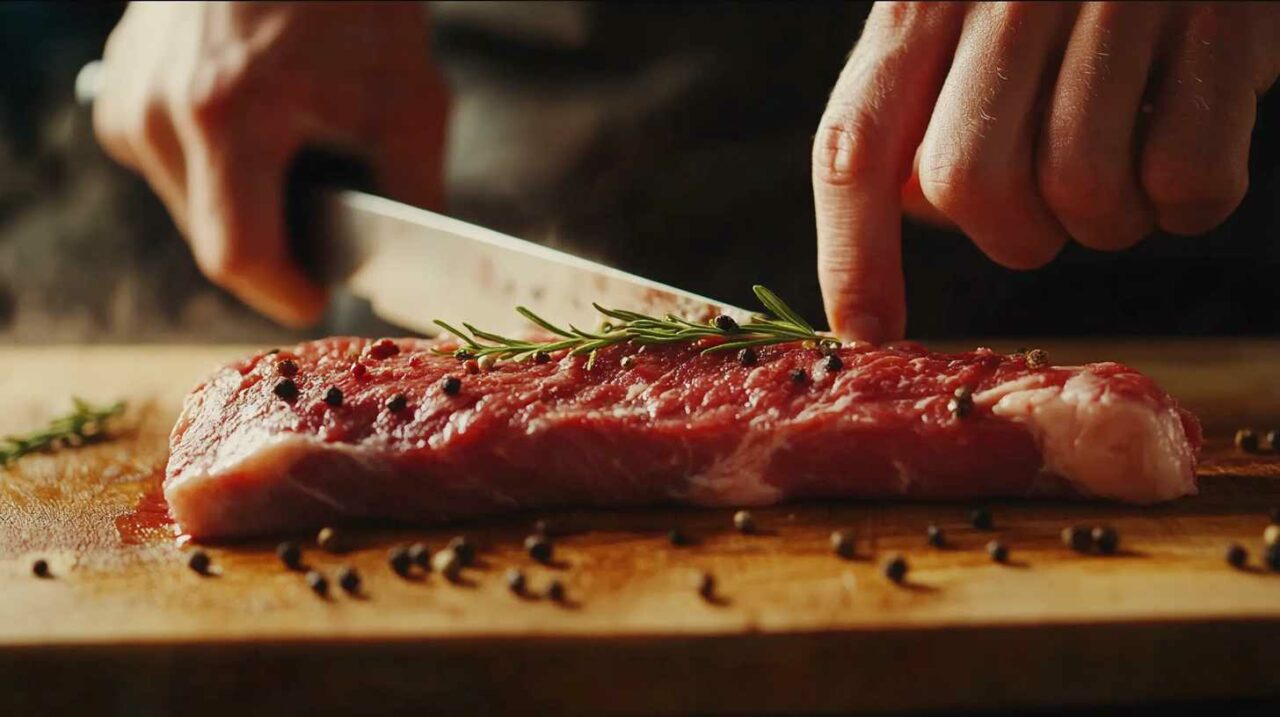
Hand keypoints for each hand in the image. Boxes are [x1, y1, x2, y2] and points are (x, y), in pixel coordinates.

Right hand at [94, 2, 448, 325]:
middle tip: (331, 217)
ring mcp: (128, 96)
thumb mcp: (408, 100)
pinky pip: (169, 163)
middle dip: (277, 243)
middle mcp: (158, 112)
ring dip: (247, 204)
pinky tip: (260, 125)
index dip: (285, 292)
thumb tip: (404, 270)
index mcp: (227, 117)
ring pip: (191, 205)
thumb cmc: (356, 2)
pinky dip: (217, 166)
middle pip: (214, 238)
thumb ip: (411, 195)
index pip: (238, 257)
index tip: (320, 295)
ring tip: (298, 151)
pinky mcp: (117, 85)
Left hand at [813, 2, 1279, 341]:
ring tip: (1120, 172)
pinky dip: (1186, 202)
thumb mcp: (964, 18)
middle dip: (1009, 237)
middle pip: (969, 186)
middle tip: (1046, 212)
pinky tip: (1182, 155)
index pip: (856, 146)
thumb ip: (920, 107)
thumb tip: (917, 209)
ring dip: (1101, 223)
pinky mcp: (1220, 16)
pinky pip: (1185, 178)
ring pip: (1078, 191)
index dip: (854, 255)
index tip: (866, 335)